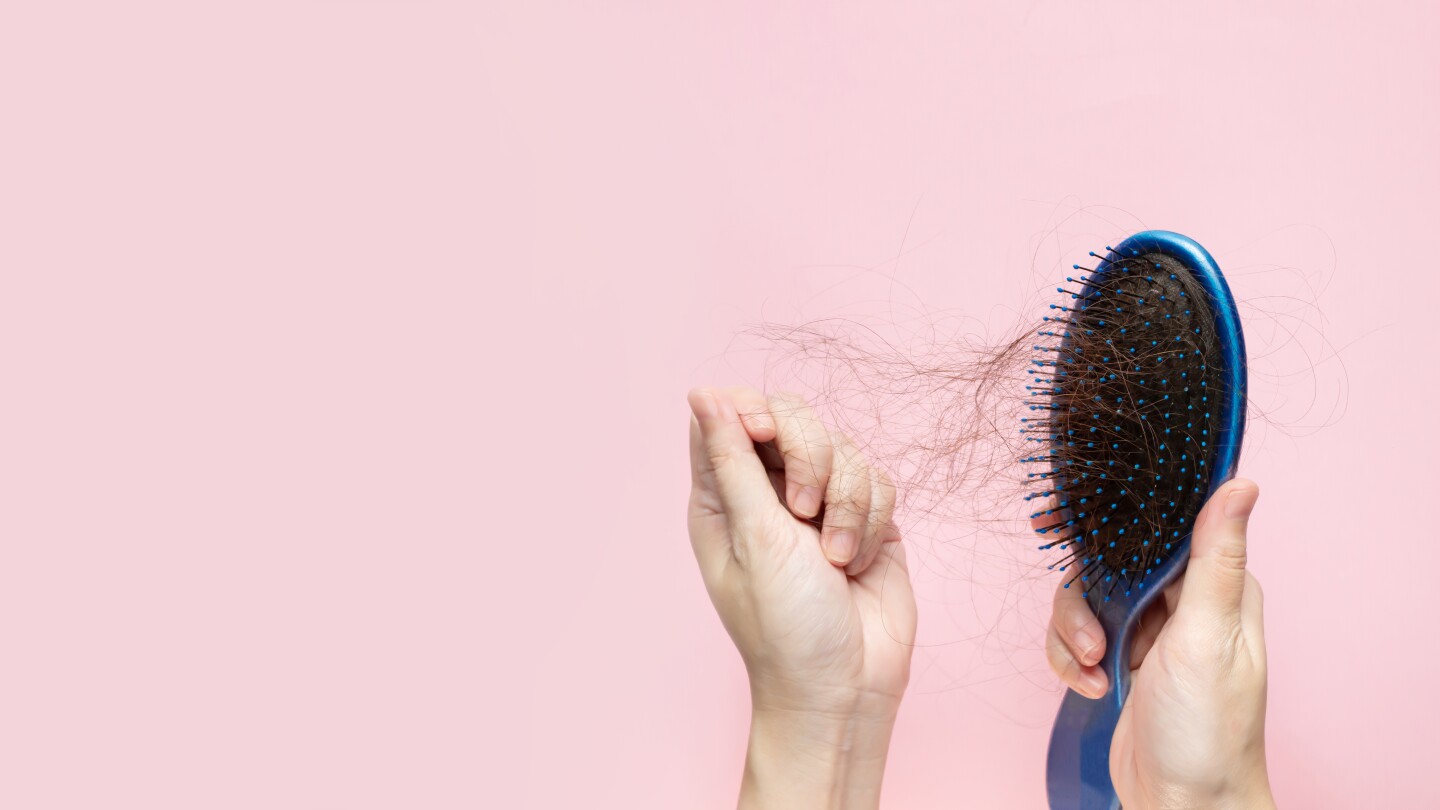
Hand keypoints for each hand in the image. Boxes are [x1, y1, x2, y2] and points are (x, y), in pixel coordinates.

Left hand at [687, 386, 915, 808]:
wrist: (846, 686)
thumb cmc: (785, 625)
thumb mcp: (754, 537)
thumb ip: (733, 459)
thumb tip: (702, 392)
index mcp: (724, 494)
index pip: (733, 412)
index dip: (755, 411)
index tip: (766, 435)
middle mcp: (770, 492)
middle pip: (795, 417)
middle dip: (811, 457)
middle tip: (803, 512)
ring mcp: (821, 504)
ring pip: (846, 449)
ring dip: (846, 504)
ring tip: (833, 559)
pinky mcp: (866, 519)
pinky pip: (880, 480)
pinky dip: (871, 521)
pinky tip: (856, 563)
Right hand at [1044, 478, 1276, 809]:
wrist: (1181, 805)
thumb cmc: (1208, 730)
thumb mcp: (1207, 637)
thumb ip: (1213, 560)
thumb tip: (1241, 483)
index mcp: (1217, 586)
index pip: (1158, 526)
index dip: (1111, 519)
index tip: (1060, 516)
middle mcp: (1183, 602)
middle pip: (1107, 560)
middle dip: (1084, 599)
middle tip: (1088, 637)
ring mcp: (1149, 631)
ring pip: (1084, 598)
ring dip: (1073, 634)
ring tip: (1092, 669)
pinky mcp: (1121, 658)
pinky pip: (1073, 636)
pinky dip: (1069, 660)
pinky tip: (1091, 686)